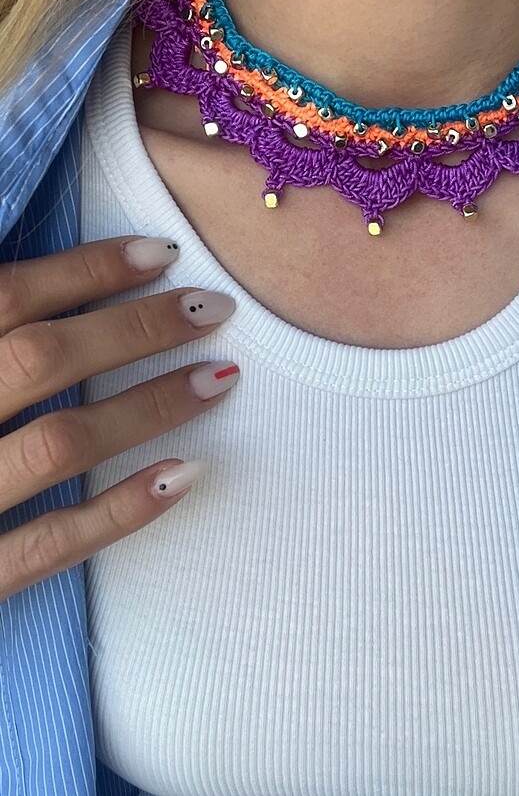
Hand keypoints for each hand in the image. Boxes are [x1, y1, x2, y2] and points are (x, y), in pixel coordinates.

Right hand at [0, 235, 238, 601]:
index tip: (163, 254)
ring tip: (218, 379)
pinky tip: (184, 474)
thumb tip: (31, 268)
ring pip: (60, 442)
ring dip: (147, 406)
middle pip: (43, 358)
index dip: (88, 270)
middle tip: (213, 309)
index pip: (6, 296)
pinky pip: (50, 543)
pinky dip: (121, 510)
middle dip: (136, 328)